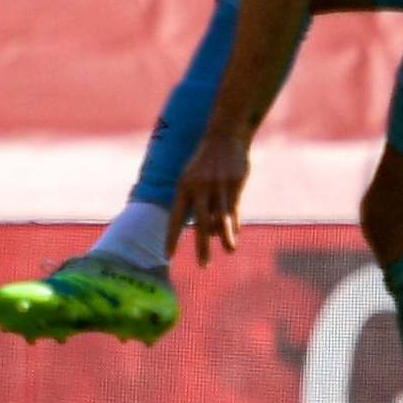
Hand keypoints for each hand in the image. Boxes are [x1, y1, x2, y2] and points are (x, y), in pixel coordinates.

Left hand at [171, 128, 251, 265]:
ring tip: (229, 251)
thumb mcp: (194, 179)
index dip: (171, 238)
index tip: (166, 256)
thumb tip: (207, 233)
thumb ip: (198, 204)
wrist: (225, 136)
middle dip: (201, 246)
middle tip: (203, 266)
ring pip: (221, 218)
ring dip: (225, 237)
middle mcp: (198, 188)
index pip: (174, 217)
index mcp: (183, 187)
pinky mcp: (234, 185)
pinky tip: (235, 236)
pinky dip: (235, 224)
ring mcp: (217, 186)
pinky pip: (234, 210)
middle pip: (200, 223)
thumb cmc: (206, 162)